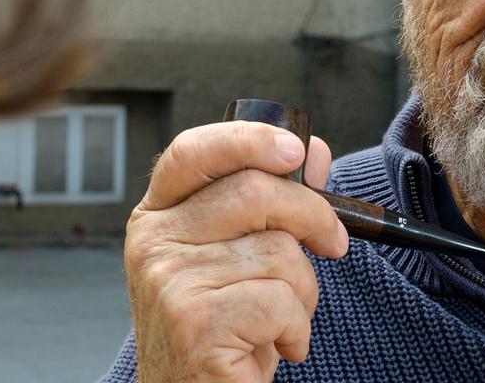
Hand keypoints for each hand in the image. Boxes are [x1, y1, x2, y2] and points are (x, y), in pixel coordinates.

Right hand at [125, 121, 348, 382]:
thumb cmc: (222, 330)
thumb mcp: (240, 258)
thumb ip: (270, 204)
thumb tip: (313, 153)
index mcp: (157, 216)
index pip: (193, 152)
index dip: (248, 139)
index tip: (295, 149)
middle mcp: (153, 242)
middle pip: (254, 191)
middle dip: (313, 216)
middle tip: (332, 245)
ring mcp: (169, 281)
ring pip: (279, 251)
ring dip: (304, 291)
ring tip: (282, 319)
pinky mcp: (194, 323)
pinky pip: (280, 301)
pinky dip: (297, 328)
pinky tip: (277, 346)